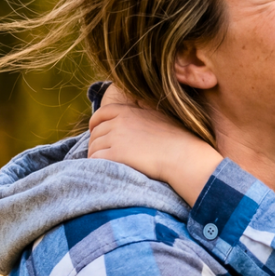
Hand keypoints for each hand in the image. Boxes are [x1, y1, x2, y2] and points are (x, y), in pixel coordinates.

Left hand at [88, 89, 220, 202]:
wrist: (181, 155)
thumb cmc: (176, 139)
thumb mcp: (158, 115)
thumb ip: (143, 111)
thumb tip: (138, 107)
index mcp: (128, 111)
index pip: (101, 113)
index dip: (94, 123)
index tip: (94, 131)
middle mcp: (119, 122)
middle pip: (95, 132)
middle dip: (95, 142)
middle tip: (101, 152)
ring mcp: (116, 138)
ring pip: (93, 146)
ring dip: (95, 155)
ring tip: (103, 163)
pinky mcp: (116, 154)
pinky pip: (95, 158)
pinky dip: (95, 163)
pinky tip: (102, 168)